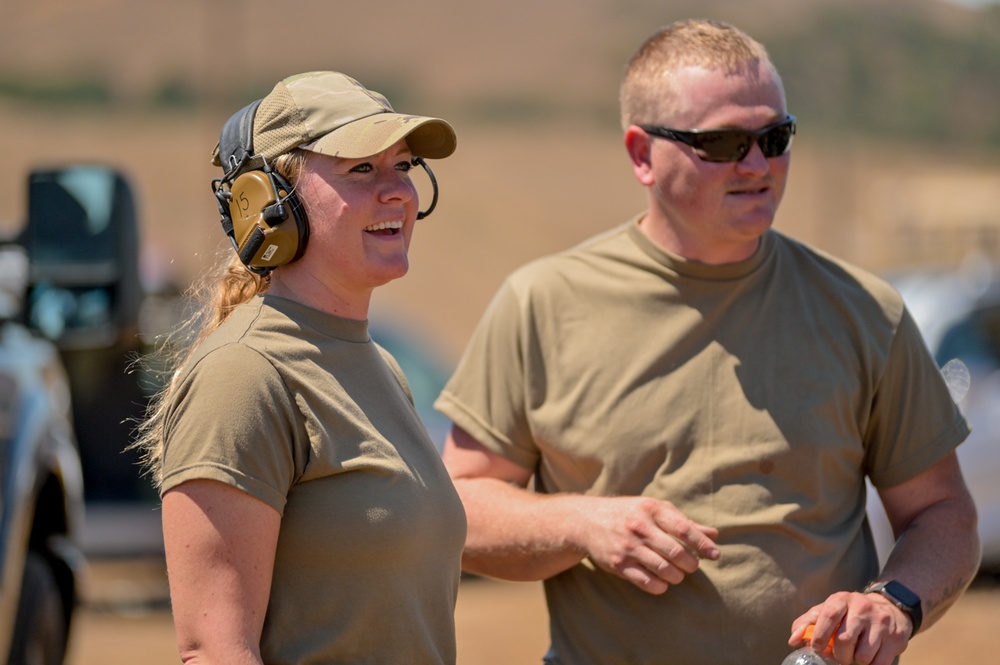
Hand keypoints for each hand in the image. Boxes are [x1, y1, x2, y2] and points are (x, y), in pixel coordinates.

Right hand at [575, 496, 719, 593]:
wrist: (587, 520)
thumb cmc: (629, 514)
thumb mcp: (654, 509)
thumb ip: (683, 522)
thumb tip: (713, 535)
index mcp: (651, 509)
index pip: (684, 528)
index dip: (702, 544)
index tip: (715, 555)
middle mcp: (639, 527)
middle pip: (676, 552)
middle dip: (690, 564)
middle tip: (692, 566)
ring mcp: (628, 546)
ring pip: (664, 570)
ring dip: (677, 576)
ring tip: (677, 574)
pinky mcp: (618, 564)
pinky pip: (647, 582)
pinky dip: (661, 586)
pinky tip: (662, 582)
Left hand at [789, 591, 912, 664]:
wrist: (888, 607)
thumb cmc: (849, 613)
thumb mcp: (827, 610)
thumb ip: (807, 623)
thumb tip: (793, 640)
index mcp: (841, 599)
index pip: (828, 616)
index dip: (819, 636)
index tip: (817, 648)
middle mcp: (862, 607)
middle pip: (844, 640)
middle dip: (838, 655)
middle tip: (839, 656)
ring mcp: (881, 622)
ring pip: (862, 654)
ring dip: (855, 661)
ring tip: (855, 654)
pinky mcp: (896, 638)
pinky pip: (879, 663)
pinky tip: (869, 656)